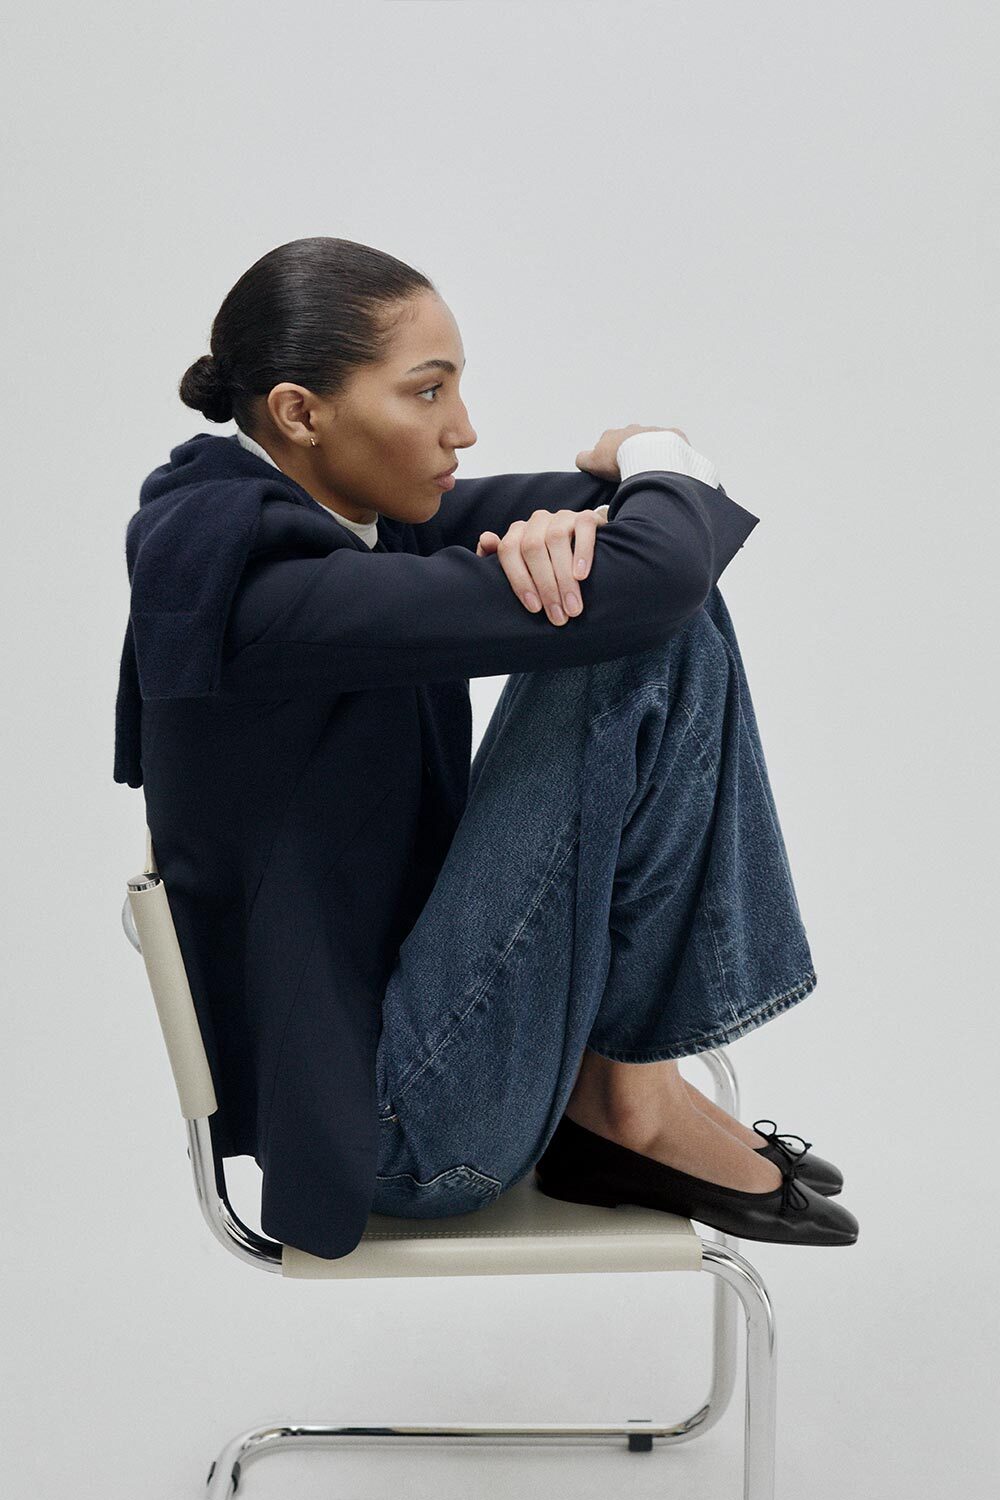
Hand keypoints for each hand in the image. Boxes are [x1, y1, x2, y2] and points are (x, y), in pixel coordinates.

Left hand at [476, 507, 609, 624]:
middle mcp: (537, 521)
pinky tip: (582, 576)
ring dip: (564, 577)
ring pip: (556, 539)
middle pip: (533, 548)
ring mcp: (562, 516)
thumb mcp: (522, 567)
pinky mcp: (586, 516)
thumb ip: (496, 558)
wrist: (584, 547)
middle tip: (558, 616)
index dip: (519, 580)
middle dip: (545, 586)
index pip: (509, 550)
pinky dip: (582, 552)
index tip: (534, 608)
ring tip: (573, 607)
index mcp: (518, 532)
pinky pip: (583, 528)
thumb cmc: (548, 565)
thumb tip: (487, 540)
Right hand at [575, 424, 689, 481]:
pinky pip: (672, 443)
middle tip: (633, 471)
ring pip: (650, 442)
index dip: (608, 458)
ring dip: (650, 453)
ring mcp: (652, 431)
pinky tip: (669, 466)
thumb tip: (581, 459)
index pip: (606, 444)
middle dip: (630, 453)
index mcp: (613, 435)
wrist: (648, 456)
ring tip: (652, 471)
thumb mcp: (592, 462)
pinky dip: (670, 453)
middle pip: (629, 441)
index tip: (613, 471)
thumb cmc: (621, 460)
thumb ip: (583, 459)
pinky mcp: (671, 436)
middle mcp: (632, 430)